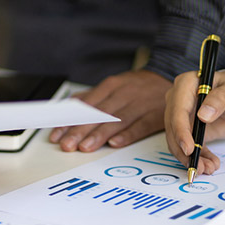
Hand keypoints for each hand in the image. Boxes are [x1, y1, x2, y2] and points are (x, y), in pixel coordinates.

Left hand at [49, 70, 171, 151]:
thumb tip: (70, 105)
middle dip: (80, 130)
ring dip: (99, 135)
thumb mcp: (114, 85)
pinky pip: (139, 126)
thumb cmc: (137, 86)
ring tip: (85, 147)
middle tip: (67, 144)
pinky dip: (127, 135)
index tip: (57, 134)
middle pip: (99, 114)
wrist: (167, 78)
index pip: (86, 106)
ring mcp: (140, 105)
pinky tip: (115, 143)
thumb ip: (92, 97)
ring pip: (116, 121)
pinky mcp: (154, 116)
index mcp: (111, 86)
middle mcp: (124, 94)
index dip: (71, 120)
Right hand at [164, 70, 224, 175]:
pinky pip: (187, 146)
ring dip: (190, 158)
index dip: (180, 131)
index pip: (178, 110)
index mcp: (186, 84)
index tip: (189, 149)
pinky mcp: (188, 130)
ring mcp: (181, 116)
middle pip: (173, 128)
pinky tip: (208, 164)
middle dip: (184, 151)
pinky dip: (197, 157)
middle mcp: (178, 99)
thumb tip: (203, 115)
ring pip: (177, 141)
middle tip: (198, 167)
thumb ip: (220, 99)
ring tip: (207, 168)